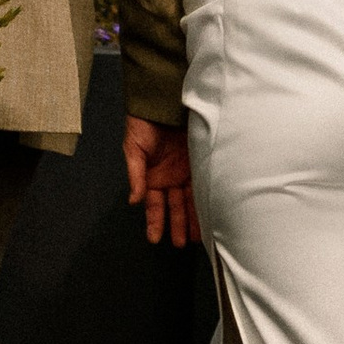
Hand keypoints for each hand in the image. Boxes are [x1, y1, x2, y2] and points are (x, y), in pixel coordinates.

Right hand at [123, 114, 197, 250]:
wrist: (163, 100)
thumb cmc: (144, 122)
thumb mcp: (134, 148)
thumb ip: (135, 174)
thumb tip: (134, 200)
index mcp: (152, 176)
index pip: (154, 205)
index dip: (154, 221)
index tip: (155, 239)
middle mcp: (170, 176)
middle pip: (175, 206)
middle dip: (177, 225)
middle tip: (180, 244)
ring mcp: (186, 170)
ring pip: (190, 199)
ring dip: (193, 218)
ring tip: (197, 237)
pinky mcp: (201, 160)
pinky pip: (203, 183)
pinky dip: (206, 198)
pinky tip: (210, 213)